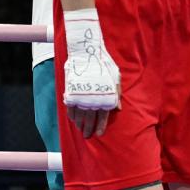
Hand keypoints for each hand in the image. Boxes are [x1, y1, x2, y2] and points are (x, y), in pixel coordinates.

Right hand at [62, 8, 119, 137]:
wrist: (86, 53)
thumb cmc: (104, 64)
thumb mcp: (115, 77)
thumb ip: (116, 93)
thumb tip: (119, 108)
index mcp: (105, 96)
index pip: (103, 115)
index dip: (100, 126)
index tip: (98, 133)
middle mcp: (93, 98)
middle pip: (90, 118)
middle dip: (89, 128)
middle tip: (87, 135)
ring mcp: (81, 96)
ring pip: (79, 115)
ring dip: (80, 123)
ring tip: (81, 129)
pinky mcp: (71, 92)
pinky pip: (70, 107)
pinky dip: (71, 114)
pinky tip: (73, 119)